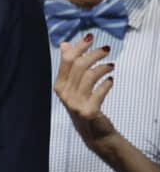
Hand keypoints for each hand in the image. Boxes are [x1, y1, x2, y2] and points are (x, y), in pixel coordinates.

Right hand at [53, 33, 116, 151]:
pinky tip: (110, 81)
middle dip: (93, 54)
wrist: (93, 134)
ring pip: (89, 76)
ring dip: (102, 68)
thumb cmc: (83, 106)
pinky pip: (99, 92)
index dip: (79, 47)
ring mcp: (76, 103)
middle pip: (79, 65)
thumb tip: (65, 45)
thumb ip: (68, 66)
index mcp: (59, 85)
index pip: (67, 60)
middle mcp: (65, 93)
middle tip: (106, 49)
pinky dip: (107, 84)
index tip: (90, 38)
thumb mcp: (73, 86)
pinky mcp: (89, 111)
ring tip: (111, 66)